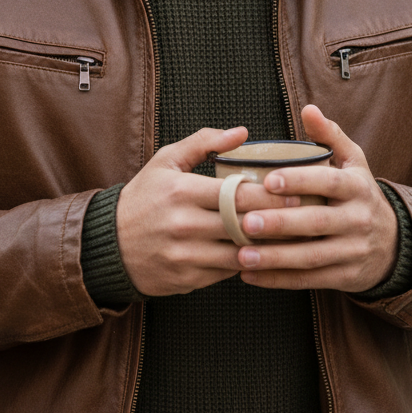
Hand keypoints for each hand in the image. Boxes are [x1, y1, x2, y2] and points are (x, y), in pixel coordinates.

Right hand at [116, 126, 295, 295]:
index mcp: (181, 191)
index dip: (270, 194)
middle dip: (276, 220)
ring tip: (290, 235)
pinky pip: (227, 273)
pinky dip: (246, 263)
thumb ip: (204, 143)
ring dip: (266, 246)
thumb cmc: (144, 197)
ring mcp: (185, 256)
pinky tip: (263, 254)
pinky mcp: (187, 280)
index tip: (293, 189)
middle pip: (243, 224)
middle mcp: (183, 225)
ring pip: (240, 253)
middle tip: (302, 213)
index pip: (237, 194)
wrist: (109, 244)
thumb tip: (243, 132)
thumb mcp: (166, 161)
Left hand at [236, 105, 398, 293]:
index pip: (328, 182)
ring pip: (312, 256)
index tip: (269, 180)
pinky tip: (250, 275)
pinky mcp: (345, 277)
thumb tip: (308, 108)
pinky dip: (279, 279)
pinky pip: (309, 280)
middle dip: (280, 223)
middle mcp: (358, 219)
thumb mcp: (353, 162)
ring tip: (242, 254)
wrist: (394, 243)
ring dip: (275, 258)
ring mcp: (353, 251)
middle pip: (317, 222)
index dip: (300, 181)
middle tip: (245, 221)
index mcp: (357, 187)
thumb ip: (330, 135)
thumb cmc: (359, 194)